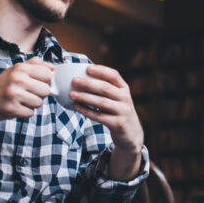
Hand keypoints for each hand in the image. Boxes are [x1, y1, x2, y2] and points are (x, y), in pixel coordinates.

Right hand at [0, 56, 52, 120]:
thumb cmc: (3, 85)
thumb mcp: (16, 69)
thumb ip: (35, 65)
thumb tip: (53, 67)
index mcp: (20, 68)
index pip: (48, 74)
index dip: (46, 81)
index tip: (38, 83)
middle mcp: (17, 79)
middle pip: (46, 90)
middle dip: (40, 94)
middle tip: (28, 93)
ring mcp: (14, 94)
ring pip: (39, 102)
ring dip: (32, 104)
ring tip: (21, 100)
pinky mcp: (11, 108)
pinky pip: (31, 113)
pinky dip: (25, 112)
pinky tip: (17, 107)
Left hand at [69, 64, 143, 180]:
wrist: (131, 134)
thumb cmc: (118, 112)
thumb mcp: (118, 98)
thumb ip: (106, 89)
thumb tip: (82, 78)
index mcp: (125, 89)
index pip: (114, 75)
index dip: (101, 70)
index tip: (87, 68)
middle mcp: (125, 98)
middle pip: (105, 88)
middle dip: (88, 83)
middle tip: (73, 81)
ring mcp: (123, 111)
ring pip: (101, 102)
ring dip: (85, 97)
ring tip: (71, 94)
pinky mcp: (118, 123)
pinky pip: (99, 116)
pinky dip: (86, 111)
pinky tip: (76, 107)